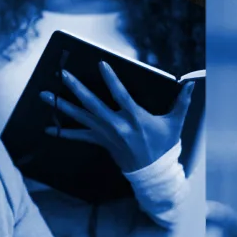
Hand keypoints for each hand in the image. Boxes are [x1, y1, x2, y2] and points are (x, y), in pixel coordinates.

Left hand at [41, 62, 195, 172]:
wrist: (153, 172)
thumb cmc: (163, 145)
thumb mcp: (175, 123)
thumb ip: (182, 102)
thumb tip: (191, 83)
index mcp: (135, 117)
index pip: (120, 94)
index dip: (111, 79)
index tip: (101, 64)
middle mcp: (117, 125)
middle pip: (92, 104)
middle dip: (76, 88)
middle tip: (63, 75)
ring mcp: (106, 134)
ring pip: (80, 117)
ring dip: (61, 106)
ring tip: (45, 95)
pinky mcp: (101, 142)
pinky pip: (78, 137)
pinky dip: (63, 133)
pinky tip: (48, 129)